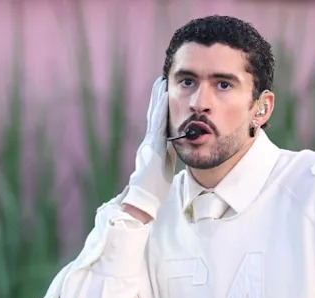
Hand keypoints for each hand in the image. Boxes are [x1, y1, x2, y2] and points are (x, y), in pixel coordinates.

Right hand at [121, 76, 176, 219]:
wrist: (142, 200)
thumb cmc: (153, 190)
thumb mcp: (162, 169)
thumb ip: (165, 157)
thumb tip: (172, 150)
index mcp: (152, 148)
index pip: (158, 124)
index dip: (160, 108)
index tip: (163, 93)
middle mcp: (148, 142)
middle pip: (153, 115)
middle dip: (157, 98)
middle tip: (160, 80)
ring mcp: (149, 143)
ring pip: (154, 116)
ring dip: (158, 98)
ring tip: (161, 82)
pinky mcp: (152, 145)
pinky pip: (157, 123)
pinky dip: (160, 109)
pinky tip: (163, 96)